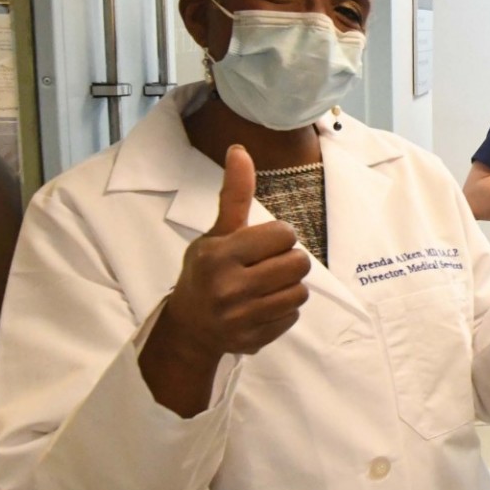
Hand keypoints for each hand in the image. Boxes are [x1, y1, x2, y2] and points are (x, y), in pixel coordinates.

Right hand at [154, 145, 311, 364]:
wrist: (189, 327)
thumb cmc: (205, 271)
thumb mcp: (216, 232)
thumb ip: (234, 194)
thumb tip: (240, 150)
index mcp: (220, 255)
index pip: (284, 234)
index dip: (279, 236)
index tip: (261, 243)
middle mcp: (230, 288)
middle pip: (298, 263)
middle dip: (288, 260)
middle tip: (267, 265)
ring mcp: (242, 318)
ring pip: (300, 291)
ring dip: (289, 286)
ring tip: (266, 285)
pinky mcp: (254, 339)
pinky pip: (292, 316)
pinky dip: (283, 310)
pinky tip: (262, 306)